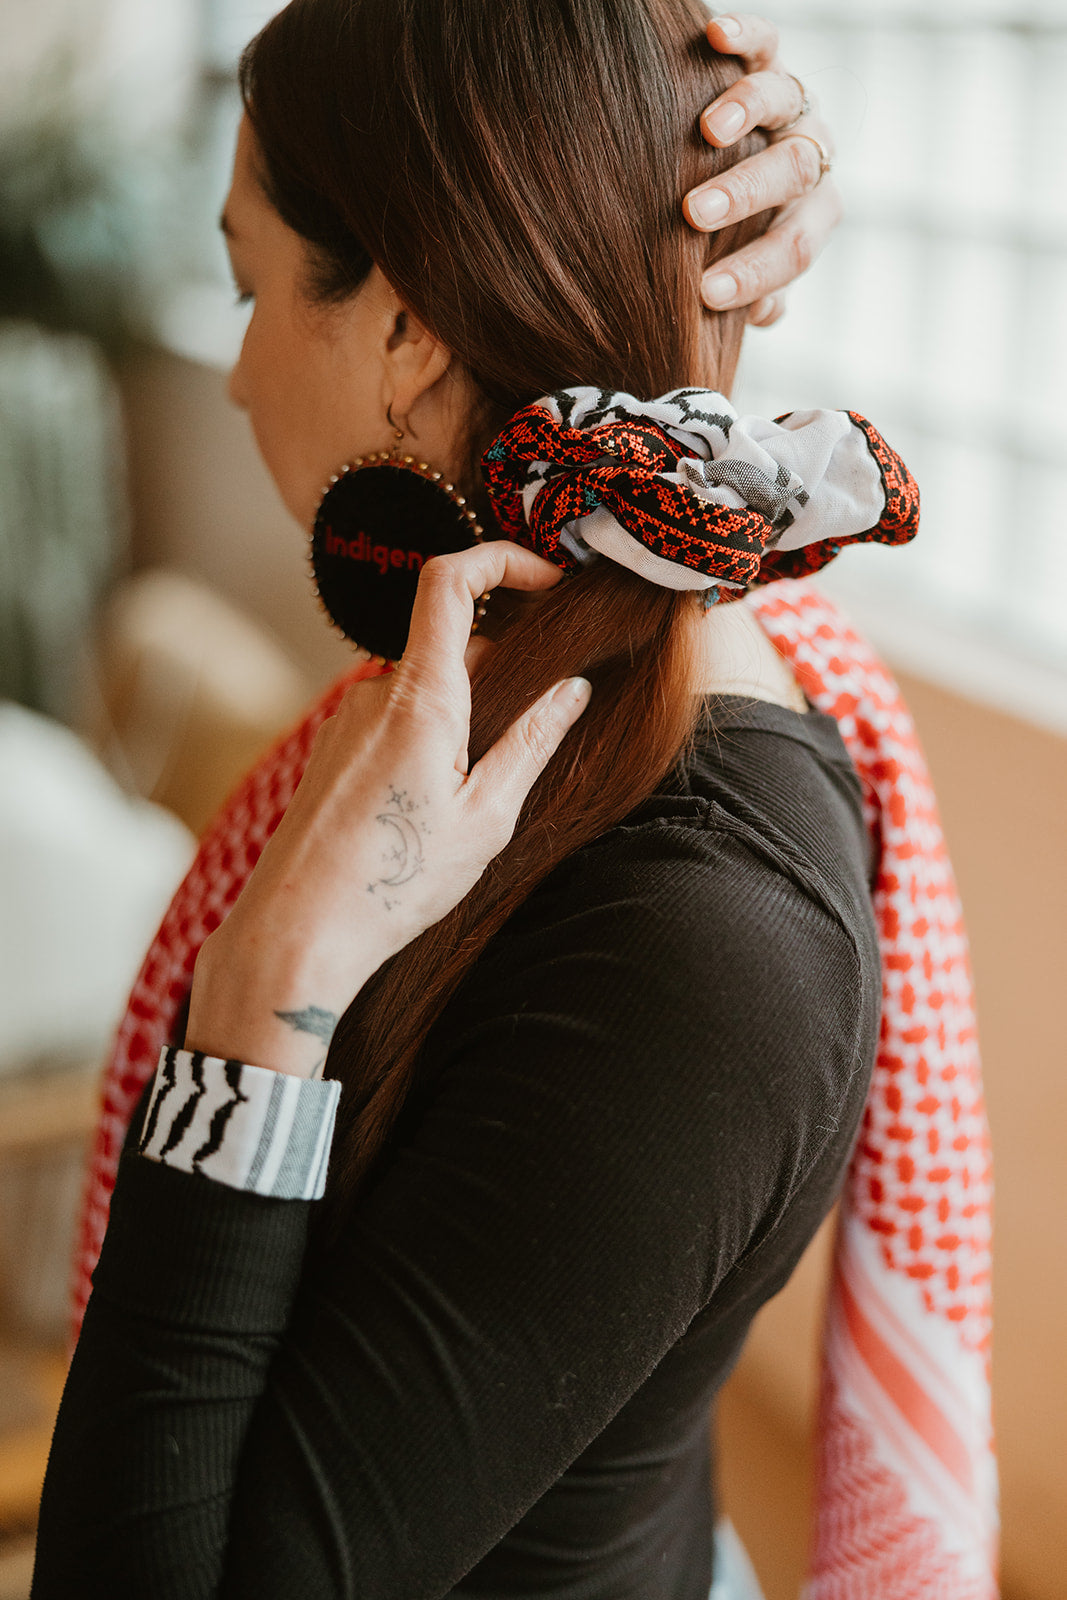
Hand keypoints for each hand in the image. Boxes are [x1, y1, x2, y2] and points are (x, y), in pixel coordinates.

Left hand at [186, 544, 590, 1076]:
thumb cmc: (395, 884)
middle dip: (502, 679)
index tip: (548, 581)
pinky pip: (393, 719)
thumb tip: (574, 688)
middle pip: (452, 647)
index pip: (450, 581)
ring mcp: (346, 719)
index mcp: (421, 700)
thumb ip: (533, 742)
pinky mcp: (332, 748)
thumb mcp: (487, 819)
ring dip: (461, 722)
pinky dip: (426, 742)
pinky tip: (426, 813)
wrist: (296, 930)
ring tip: (467, 804)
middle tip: (527, 746)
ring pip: (425, 691)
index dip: (501, 559)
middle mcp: (375, 694)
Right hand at [683, 12, 842, 324]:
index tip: (705, 293)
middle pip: (792, 173)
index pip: (792, 248)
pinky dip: (744, 35)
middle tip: (695, 213)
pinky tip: (715, 37)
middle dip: (745, 195)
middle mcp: (810, 157)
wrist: (730, 152)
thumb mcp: (747, 259)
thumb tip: (761, 316)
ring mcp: (792, 103)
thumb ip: (757, 287)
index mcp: (810, 215)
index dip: (754, 272)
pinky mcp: (768, 56)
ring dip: (746, 114)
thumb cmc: (734, 227)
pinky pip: (763, 40)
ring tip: (708, 131)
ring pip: (782, 99)